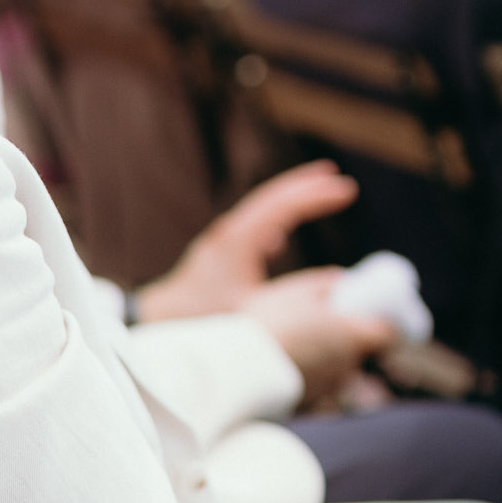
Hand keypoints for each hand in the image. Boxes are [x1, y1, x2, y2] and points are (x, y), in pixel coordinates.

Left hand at [135, 160, 358, 320]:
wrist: (153, 325)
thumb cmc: (199, 322)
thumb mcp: (252, 316)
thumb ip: (295, 307)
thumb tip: (340, 303)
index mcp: (238, 241)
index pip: (283, 204)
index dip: (317, 195)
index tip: (347, 189)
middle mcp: (229, 235)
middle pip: (272, 199)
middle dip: (305, 187)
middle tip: (336, 177)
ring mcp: (221, 245)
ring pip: (261, 212)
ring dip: (289, 203)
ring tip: (315, 196)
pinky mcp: (216, 260)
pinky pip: (251, 231)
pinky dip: (273, 225)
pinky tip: (279, 242)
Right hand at [243, 269, 395, 399]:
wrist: (236, 369)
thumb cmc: (270, 323)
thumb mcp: (298, 289)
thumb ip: (328, 283)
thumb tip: (344, 283)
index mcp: (353, 336)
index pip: (388, 334)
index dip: (382, 321)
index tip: (368, 311)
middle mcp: (347, 366)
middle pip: (359, 349)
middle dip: (345, 335)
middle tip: (318, 318)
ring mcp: (328, 387)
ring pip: (335, 366)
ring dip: (323, 352)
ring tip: (291, 337)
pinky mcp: (308, 402)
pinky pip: (314, 380)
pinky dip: (305, 369)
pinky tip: (280, 358)